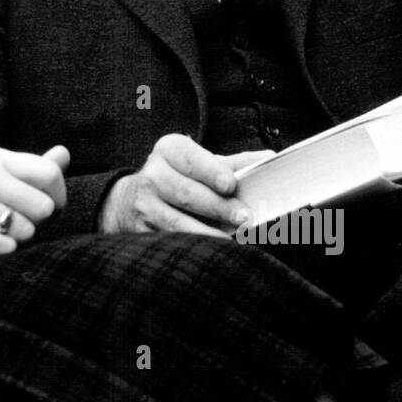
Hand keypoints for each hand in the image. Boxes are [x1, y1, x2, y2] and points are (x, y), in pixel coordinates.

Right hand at [0, 146, 69, 275]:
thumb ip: (33, 168)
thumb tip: (64, 153)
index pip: (51, 173)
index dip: (58, 197)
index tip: (46, 209)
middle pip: (44, 205)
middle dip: (38, 223)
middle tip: (17, 224)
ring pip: (27, 229)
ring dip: (19, 238)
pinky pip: (4, 246)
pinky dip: (3, 250)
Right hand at [99, 135, 269, 234]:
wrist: (130, 201)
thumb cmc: (177, 178)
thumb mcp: (199, 164)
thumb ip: (233, 163)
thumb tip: (271, 160)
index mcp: (168, 150)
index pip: (190, 158)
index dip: (210, 171)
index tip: (230, 184)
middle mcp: (151, 174)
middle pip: (186, 192)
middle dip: (217, 207)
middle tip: (244, 217)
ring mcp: (143, 205)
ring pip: (176, 221)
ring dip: (208, 232)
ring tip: (232, 239)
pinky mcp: (140, 231)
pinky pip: (169, 241)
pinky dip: (192, 247)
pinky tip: (211, 251)